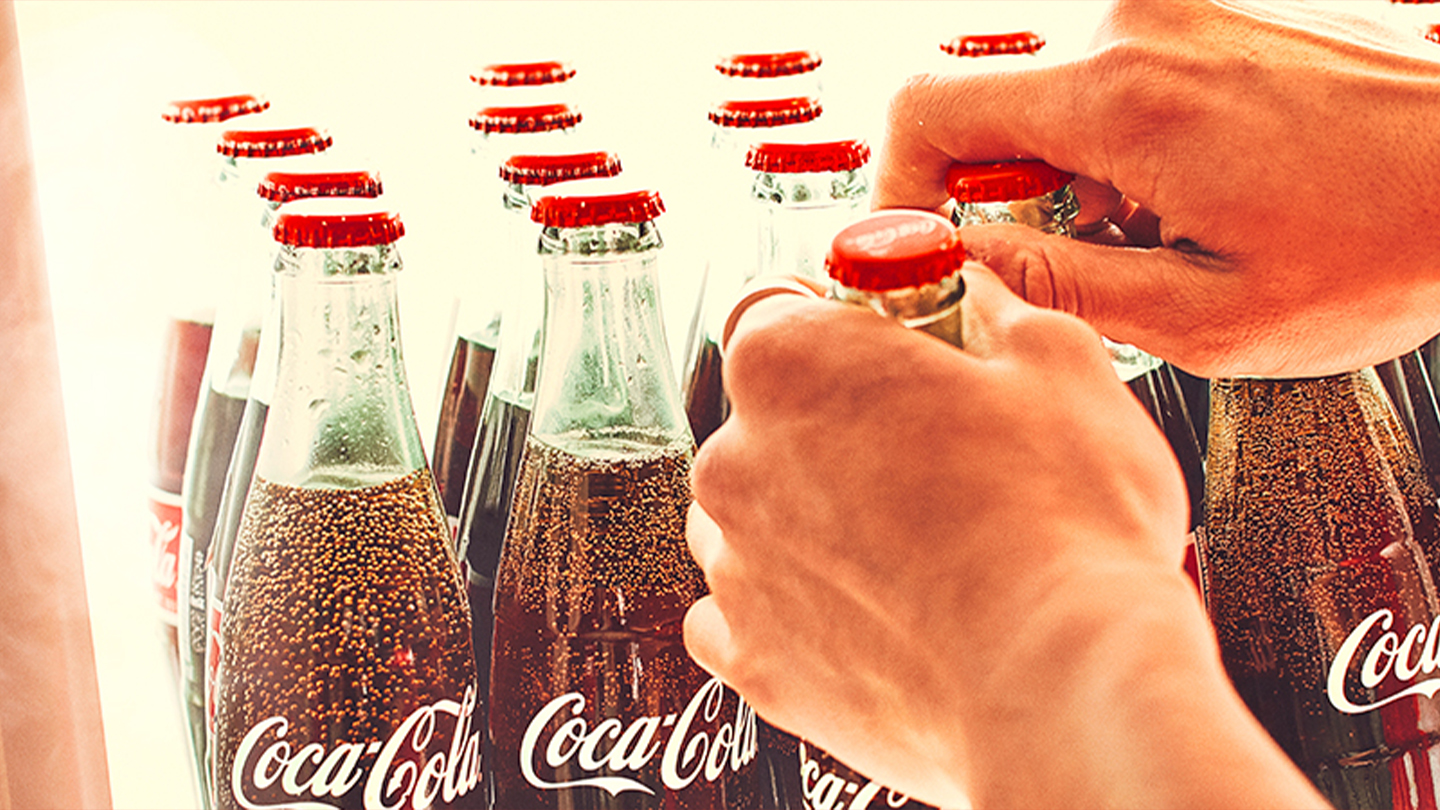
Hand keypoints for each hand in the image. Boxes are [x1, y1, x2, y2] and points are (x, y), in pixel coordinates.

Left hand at [682, 265, 1324, 806]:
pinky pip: (743, 615)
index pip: (777, 307)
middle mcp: (735, 460)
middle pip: (766, 418)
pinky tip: (869, 612)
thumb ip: (988, 305)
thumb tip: (972, 287)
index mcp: (790, 363)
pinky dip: (792, 610)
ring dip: (808, 517)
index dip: (836, 321)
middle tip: (930, 454)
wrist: (1066, 690)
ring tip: (913, 546)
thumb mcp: (1056, 360)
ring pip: (753, 516)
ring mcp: (735, 567)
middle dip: (833, 426)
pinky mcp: (751, 663)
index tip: (882, 345)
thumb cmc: (1067, 528)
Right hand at [876, 0, 1439, 376]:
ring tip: (1173, 225)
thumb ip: (1061, 286)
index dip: (897, 183)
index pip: (928, 108)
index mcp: (1123, 98)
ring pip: (1060, 94)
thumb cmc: (1389, 244)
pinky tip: (1205, 185)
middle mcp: (1141, 24)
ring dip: (1081, 171)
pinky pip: (1120, 72)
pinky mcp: (1214, 5)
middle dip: (1011, 194)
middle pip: (995, 106)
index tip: (919, 239)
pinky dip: (1129, 138)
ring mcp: (1182, 4)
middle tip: (1088, 258)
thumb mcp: (1210, 316)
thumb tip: (963, 263)